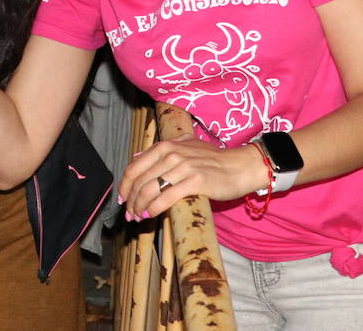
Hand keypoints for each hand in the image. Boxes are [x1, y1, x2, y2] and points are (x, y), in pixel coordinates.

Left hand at [119, 137, 268, 222]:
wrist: (239, 167)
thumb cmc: (213, 160)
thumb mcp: (185, 146)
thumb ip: (161, 150)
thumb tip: (137, 156)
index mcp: (166, 145)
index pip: (135, 166)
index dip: (125, 185)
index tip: (122, 198)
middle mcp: (171, 154)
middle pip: (139, 180)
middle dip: (130, 200)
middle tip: (129, 214)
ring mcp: (183, 167)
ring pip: (149, 190)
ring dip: (139, 206)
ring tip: (138, 217)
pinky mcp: (195, 182)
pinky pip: (166, 197)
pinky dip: (154, 208)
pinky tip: (150, 215)